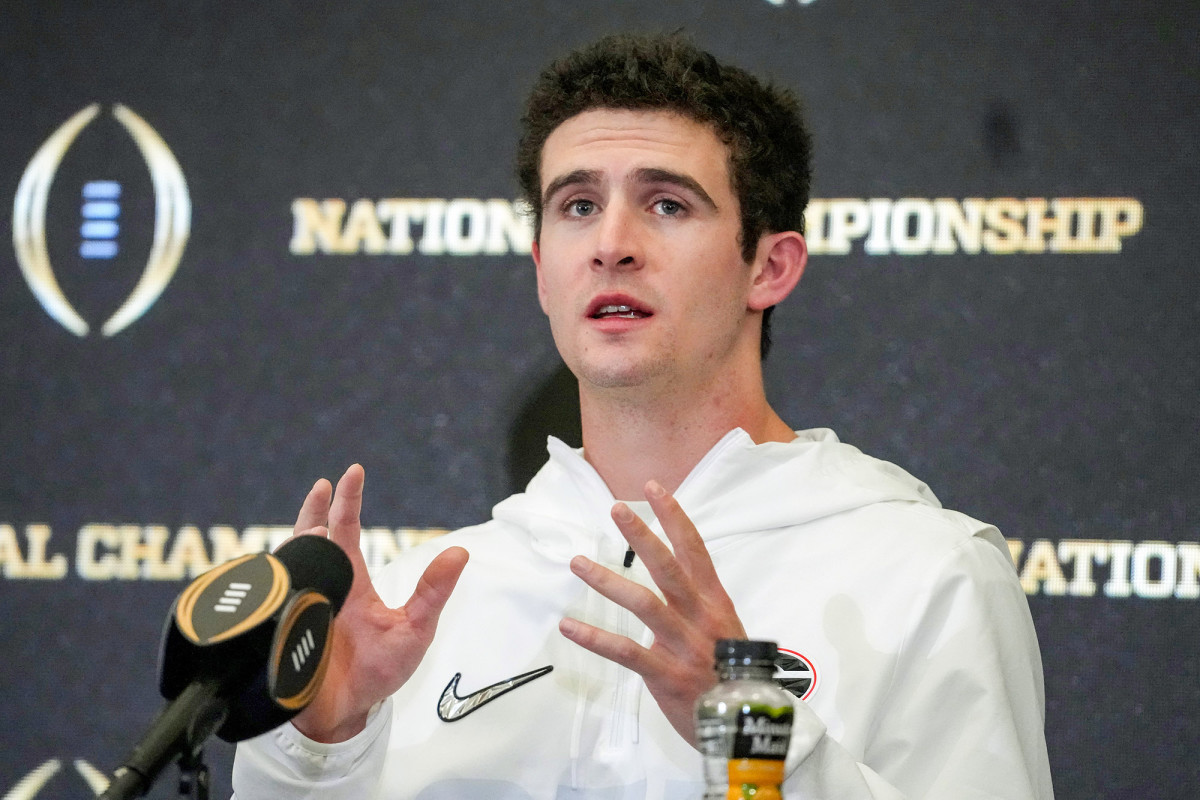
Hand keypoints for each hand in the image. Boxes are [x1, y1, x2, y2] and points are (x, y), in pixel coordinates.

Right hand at [288, 465, 468, 742]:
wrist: (348, 713)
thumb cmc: (381, 671)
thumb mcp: (416, 628)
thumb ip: (433, 591)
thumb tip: (460, 553)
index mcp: (353, 581)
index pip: (347, 531)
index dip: (347, 501)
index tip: (351, 472)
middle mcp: (325, 586)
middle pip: (314, 537)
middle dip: (317, 509)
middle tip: (325, 484)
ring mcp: (302, 605)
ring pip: (290, 560)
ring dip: (299, 541)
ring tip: (314, 526)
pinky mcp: (284, 630)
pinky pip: (272, 599)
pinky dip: (276, 580)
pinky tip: (284, 569)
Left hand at [559, 480, 745, 744]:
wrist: (746, 729)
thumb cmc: (730, 678)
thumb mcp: (723, 634)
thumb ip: (697, 609)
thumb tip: (669, 591)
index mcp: (716, 603)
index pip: (695, 550)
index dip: (675, 517)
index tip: (654, 488)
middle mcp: (702, 618)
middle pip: (668, 567)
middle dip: (642, 535)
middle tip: (615, 509)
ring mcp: (685, 646)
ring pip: (644, 603)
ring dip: (607, 581)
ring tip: (577, 562)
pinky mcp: (667, 675)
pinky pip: (627, 652)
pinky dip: (596, 638)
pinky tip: (569, 626)